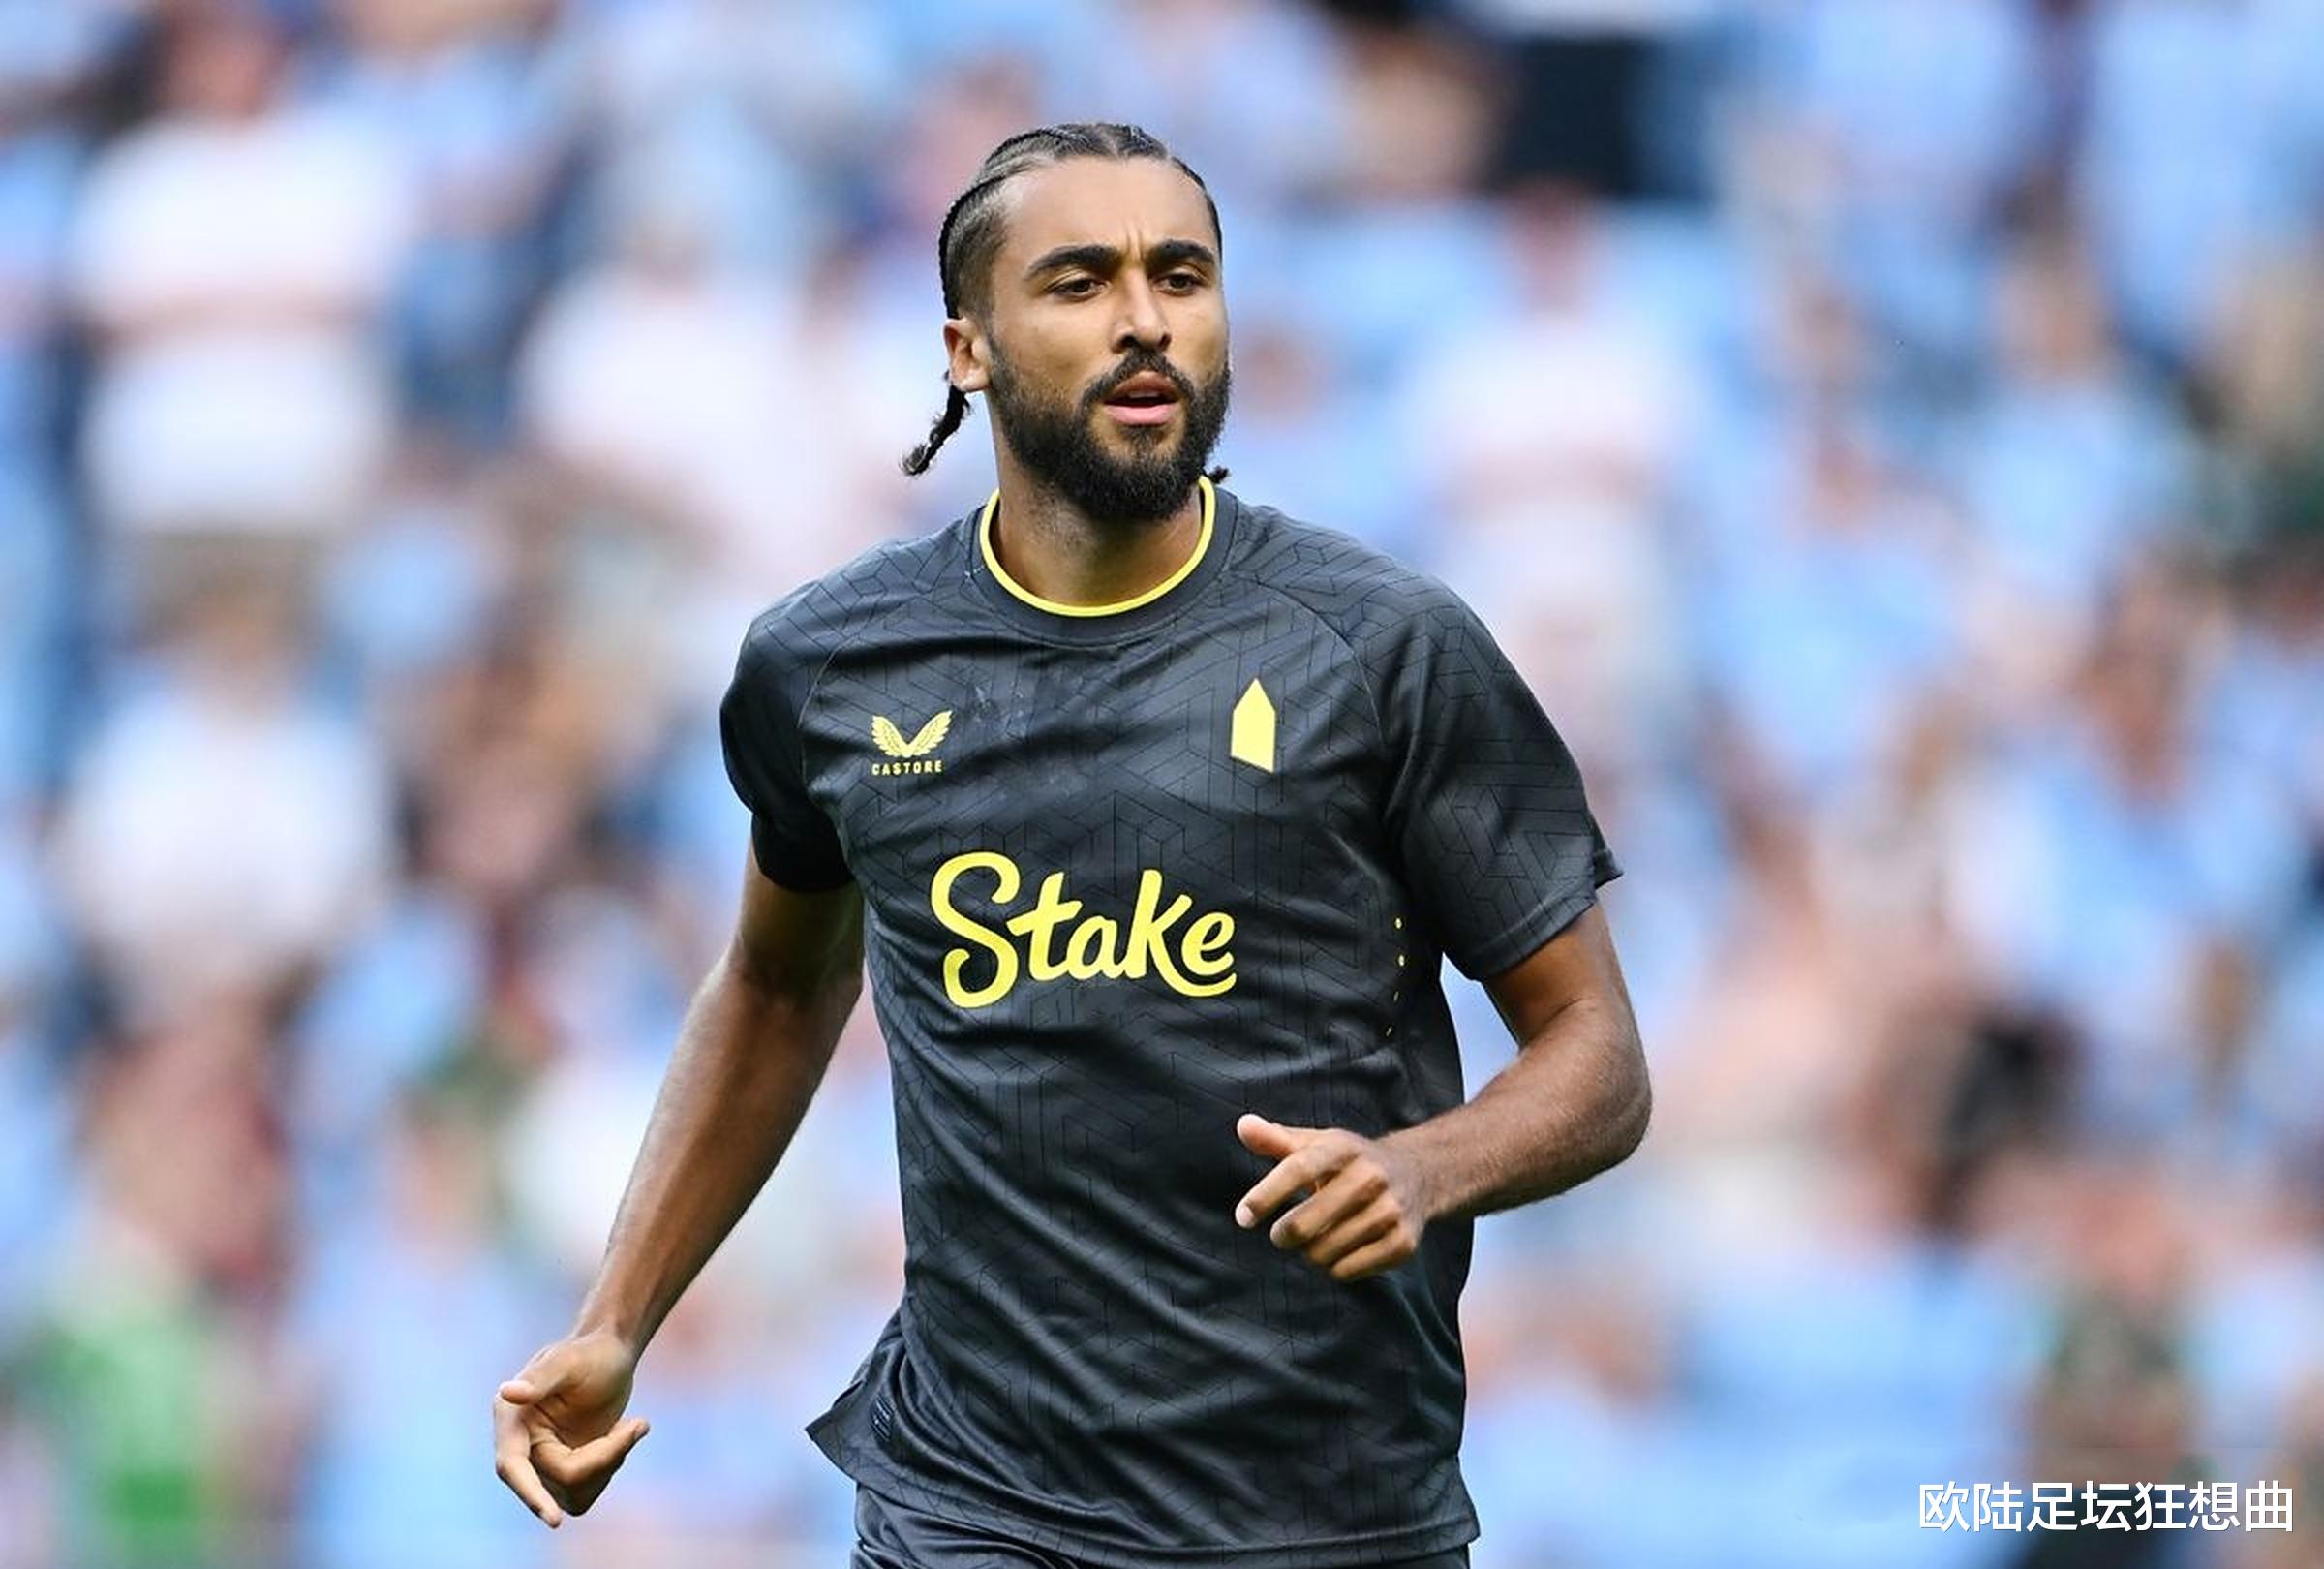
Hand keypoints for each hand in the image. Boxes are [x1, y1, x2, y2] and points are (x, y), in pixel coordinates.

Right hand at [492, 1330, 649, 1527]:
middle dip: (606, 1456)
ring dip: (611, 1462)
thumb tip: (508, 1393)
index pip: (513, 1466)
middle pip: (562, 1478)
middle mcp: (520, 1444)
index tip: (555, 1521)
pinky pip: (584, 1492)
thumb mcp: (569, 1361)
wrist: (611, 1355)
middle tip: (637, 1425)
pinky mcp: (561, 1472)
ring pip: (575, 1492)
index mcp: (511, 1417)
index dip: (531, 1495)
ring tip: (628, 1427)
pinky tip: (620, 1437)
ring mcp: (540, 1462)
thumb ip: (540, 1378)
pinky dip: (610, 1467)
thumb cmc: (591, 1352)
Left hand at [1233, 1113, 1437, 1281]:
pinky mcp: (1402, 1243)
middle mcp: (1370, 1177)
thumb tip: (1243, 1125)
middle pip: (1304, 1224)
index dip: (1265, 1195)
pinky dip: (1334, 1267)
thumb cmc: (1351, 1161)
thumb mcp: (1317, 1144)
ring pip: (1322, 1253)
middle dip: (1283, 1235)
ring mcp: (1390, 1211)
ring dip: (1310, 1253)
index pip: (1297, 1169)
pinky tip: (1341, 1250)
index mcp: (1344, 1148)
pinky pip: (1346, 1271)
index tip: (1243, 1217)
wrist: (1419, 1175)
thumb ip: (1276, 1139)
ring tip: (1318, 1239)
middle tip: (1282, 1235)